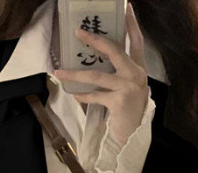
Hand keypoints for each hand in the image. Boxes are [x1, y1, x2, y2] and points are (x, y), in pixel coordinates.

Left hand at [53, 2, 148, 146]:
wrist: (133, 135)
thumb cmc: (127, 111)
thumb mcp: (126, 88)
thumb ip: (117, 73)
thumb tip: (92, 60)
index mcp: (139, 69)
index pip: (136, 41)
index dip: (131, 24)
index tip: (126, 6)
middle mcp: (136, 75)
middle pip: (114, 50)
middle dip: (95, 40)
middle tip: (78, 32)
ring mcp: (128, 88)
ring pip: (97, 75)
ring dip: (75, 74)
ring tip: (59, 72)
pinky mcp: (119, 101)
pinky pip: (95, 95)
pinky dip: (83, 96)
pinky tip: (75, 96)